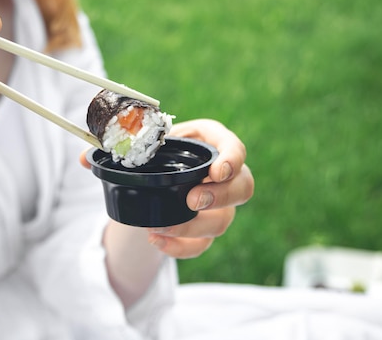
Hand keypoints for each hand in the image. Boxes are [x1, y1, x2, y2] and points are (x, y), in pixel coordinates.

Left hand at [147, 119, 253, 257]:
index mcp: (212, 142)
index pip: (235, 148)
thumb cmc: (154, 148)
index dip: (232, 160)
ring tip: (160, 226)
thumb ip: (151, 138)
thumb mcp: (153, 135)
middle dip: (221, 196)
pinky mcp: (205, 229)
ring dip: (192, 226)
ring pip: (222, 221)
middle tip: (192, 201)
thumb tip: (139, 147)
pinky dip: (180, 246)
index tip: (217, 172)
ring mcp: (219, 204)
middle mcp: (224, 174)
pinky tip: (157, 240)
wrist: (144, 174)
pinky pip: (202, 244)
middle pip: (243, 188)